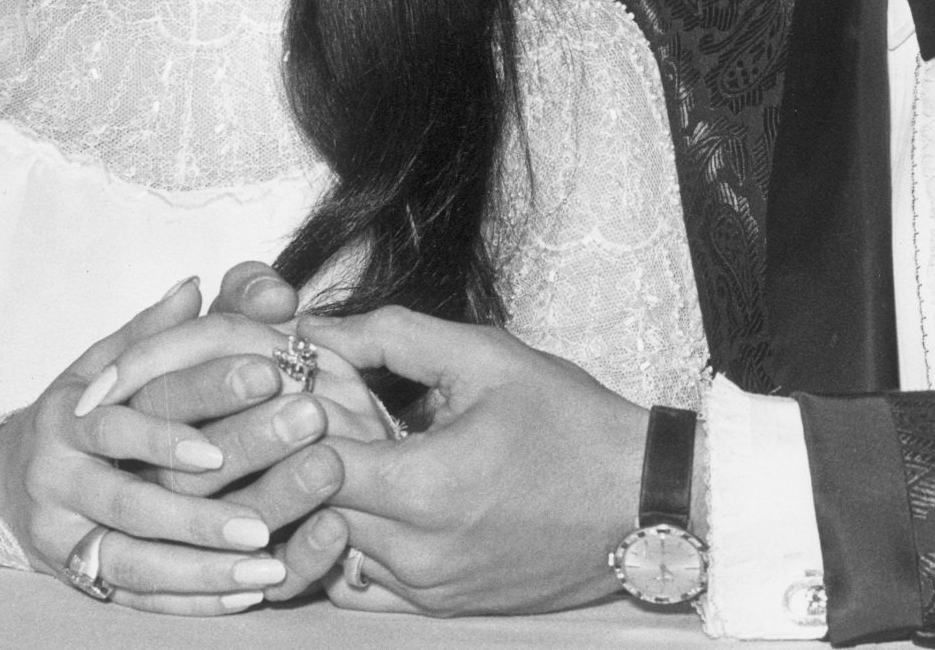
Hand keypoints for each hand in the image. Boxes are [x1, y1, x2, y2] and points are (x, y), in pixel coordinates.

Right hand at [0, 276, 308, 615]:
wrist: (8, 477)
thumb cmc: (83, 410)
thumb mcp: (106, 361)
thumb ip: (153, 331)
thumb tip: (195, 286)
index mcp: (72, 416)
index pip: (131, 415)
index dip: (190, 408)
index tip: (260, 390)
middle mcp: (59, 480)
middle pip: (132, 501)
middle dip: (203, 509)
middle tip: (271, 512)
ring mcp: (62, 537)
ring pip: (134, 560)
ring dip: (202, 565)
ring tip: (269, 560)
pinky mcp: (76, 578)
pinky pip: (135, 598)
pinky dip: (192, 598)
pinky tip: (247, 592)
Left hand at [298, 307, 648, 615]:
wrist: (640, 500)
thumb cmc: (570, 422)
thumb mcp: (486, 357)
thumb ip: (392, 336)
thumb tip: (316, 329)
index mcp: (425, 488)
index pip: (310, 462)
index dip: (294, 421)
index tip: (304, 388)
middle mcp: (418, 554)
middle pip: (312, 509)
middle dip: (303, 460)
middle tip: (317, 418)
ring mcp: (428, 589)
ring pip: (333, 547)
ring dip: (328, 502)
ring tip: (351, 454)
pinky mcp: (442, 606)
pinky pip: (364, 582)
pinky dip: (356, 541)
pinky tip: (379, 498)